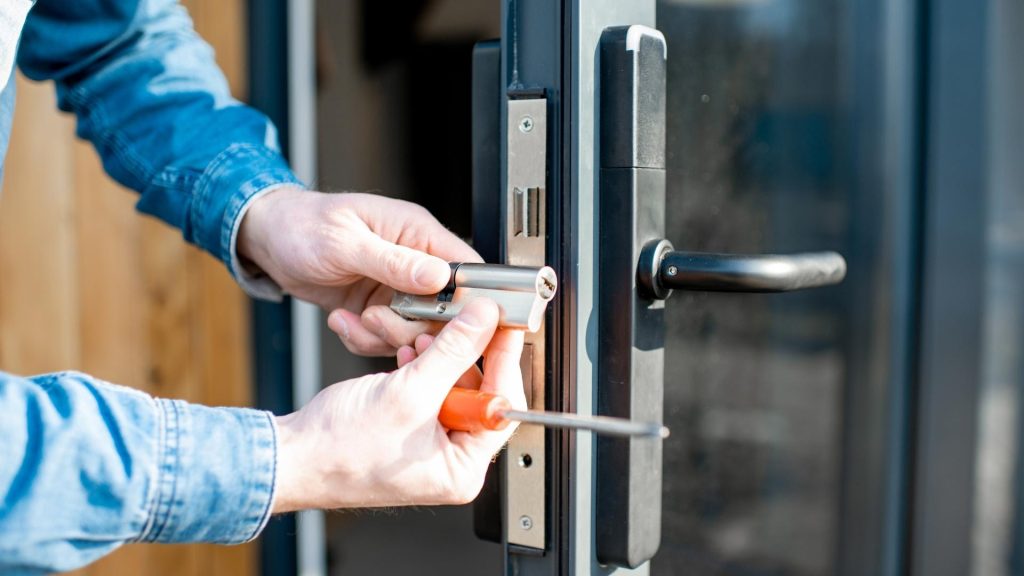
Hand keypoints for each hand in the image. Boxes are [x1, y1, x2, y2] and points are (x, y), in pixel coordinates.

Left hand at [238, 187, 480, 355]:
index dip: (466, 300)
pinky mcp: (378, 309)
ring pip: (415, 330)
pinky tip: (341, 320)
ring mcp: (397, 288)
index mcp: (417, 232)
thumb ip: (394, 261)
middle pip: (444, 310)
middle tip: (376, 319)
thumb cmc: (302, 225)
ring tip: (352, 319)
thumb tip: (439, 276)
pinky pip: (386, 338)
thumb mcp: (345, 242)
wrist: (269, 240)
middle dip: (411, 325)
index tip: (446, 322)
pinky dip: (363, 339)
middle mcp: (414, 262)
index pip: (466, 268)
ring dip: (382, 335)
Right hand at [271, 299, 525, 510]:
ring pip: (452, 386)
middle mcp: (451, 461)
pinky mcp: (409, 429)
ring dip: (439, 357)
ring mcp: (429, 445)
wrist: (291, 457)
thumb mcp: (409, 392)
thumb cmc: (339, 451)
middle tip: (466, 321)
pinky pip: (429, 389)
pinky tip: (409, 353)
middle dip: (464, 355)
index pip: (502, 406)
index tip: (505, 326)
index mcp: (463, 469)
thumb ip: (453, 352)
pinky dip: (421, 367)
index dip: (504, 361)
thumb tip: (484, 322)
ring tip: (424, 338)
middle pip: (480, 393)